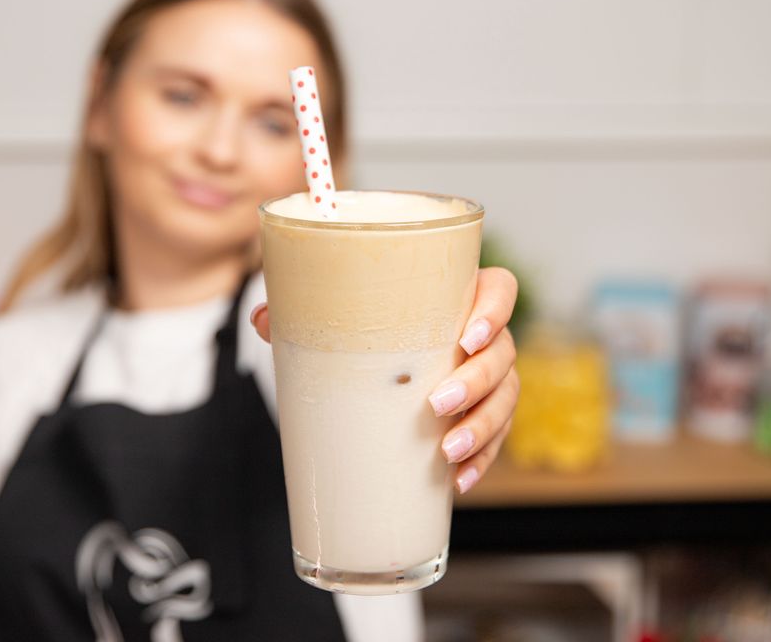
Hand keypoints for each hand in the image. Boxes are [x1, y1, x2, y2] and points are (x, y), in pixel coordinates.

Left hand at [251, 267, 519, 494]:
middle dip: (477, 382)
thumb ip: (305, 311)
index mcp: (458, 297)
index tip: (467, 336)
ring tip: (446, 451)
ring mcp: (488, 379)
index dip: (493, 310)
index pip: (499, 290)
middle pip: (503, 353)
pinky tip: (458, 481)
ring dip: (482, 428)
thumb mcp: (338, 315)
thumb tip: (265, 318)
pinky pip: (496, 440)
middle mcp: (483, 337)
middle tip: (437, 403)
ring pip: (506, 400)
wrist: (376, 361)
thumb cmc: (367, 325)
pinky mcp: (484, 418)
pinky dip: (480, 462)